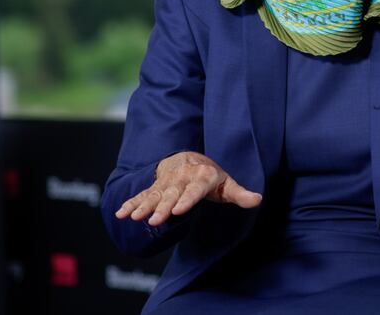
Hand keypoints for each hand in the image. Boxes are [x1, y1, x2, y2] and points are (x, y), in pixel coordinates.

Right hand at [114, 151, 261, 225]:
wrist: (189, 157)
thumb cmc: (211, 176)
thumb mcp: (226, 183)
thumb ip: (240, 193)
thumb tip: (258, 199)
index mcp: (202, 177)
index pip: (194, 189)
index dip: (187, 199)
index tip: (178, 210)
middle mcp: (182, 178)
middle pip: (172, 194)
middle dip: (163, 207)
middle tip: (155, 221)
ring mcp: (167, 182)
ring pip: (155, 195)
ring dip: (144, 206)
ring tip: (135, 217)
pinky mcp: (155, 187)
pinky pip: (142, 195)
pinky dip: (131, 203)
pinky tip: (122, 213)